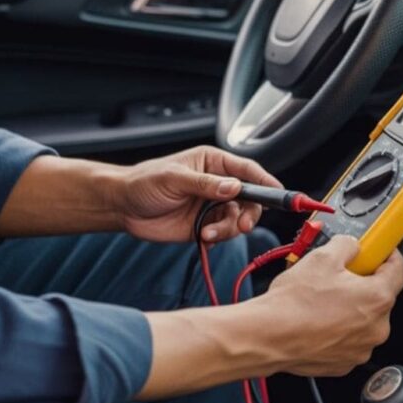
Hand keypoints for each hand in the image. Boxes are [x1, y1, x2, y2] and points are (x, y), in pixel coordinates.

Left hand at [119, 146, 281, 242]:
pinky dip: (217, 239)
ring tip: (208, 233)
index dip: (266, 182)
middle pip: (251, 199)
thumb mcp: (174, 178)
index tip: (279, 194)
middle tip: (243, 225)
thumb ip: (206, 184)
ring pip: (238, 220)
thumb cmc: (143, 182)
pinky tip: (202, 237)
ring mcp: (212, 206)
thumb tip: (234, 187)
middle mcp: (218, 185)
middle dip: (250, 214)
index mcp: (213, 164)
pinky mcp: (205, 226)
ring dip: (228, 230)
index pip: (247, 170)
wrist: (123, 207)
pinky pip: (223, 234)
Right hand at [250, 236, 402, 376]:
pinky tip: (318, 320)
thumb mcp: (322, 257)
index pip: (399, 270)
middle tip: (340, 275)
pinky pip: (349, 340)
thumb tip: (352, 246)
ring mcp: (361, 348)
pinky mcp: (345, 363)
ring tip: (322, 300)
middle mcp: (376, 327)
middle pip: (379, 297)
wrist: (267, 336)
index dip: (389, 256)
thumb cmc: (293, 303)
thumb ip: (347, 246)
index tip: (381, 251)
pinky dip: (338, 329)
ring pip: (363, 320)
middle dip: (363, 283)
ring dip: (350, 308)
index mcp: (377, 298)